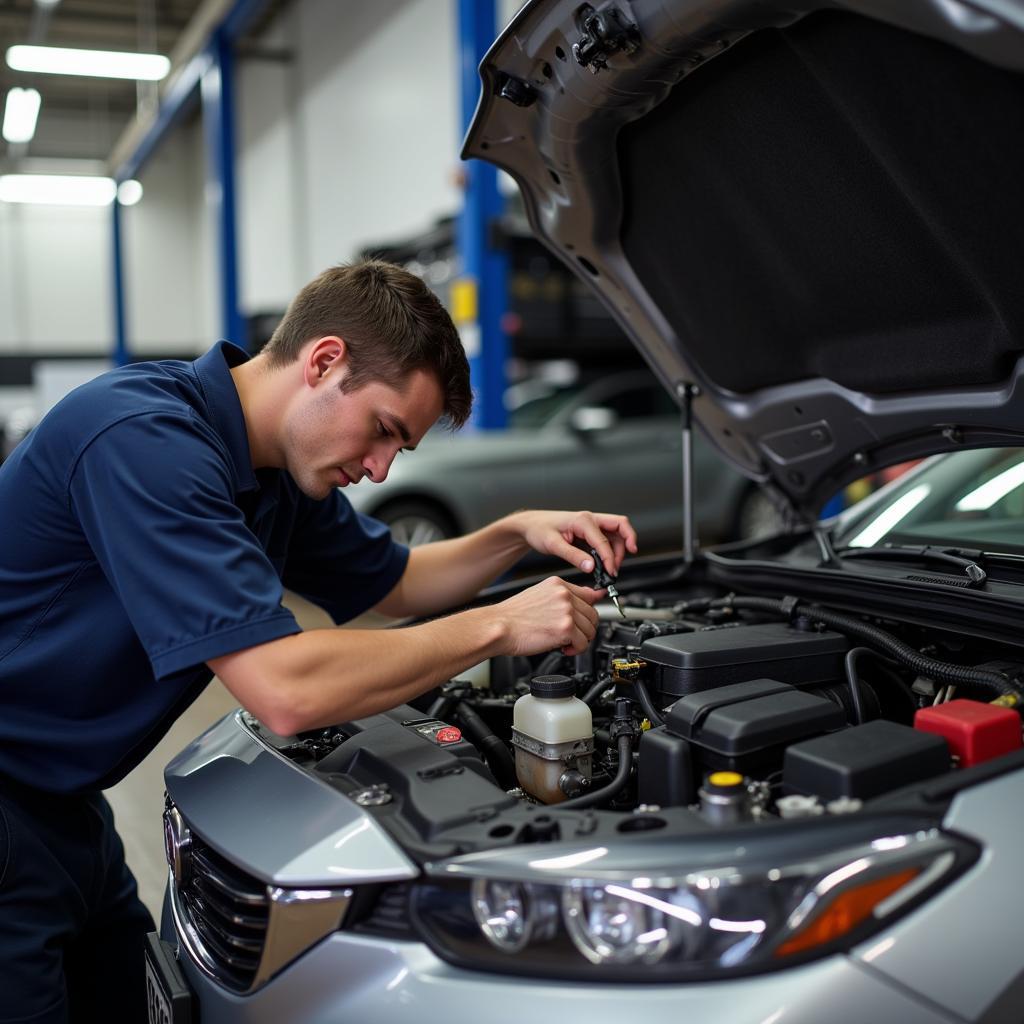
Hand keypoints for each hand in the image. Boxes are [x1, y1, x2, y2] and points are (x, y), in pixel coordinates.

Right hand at [496, 576, 602, 656]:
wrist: (498, 627)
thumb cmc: (513, 616)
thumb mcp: (539, 595)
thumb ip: (562, 597)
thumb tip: (585, 598)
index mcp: (558, 584)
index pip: (589, 595)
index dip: (587, 612)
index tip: (585, 620)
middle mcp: (564, 595)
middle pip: (593, 615)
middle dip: (584, 629)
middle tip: (571, 636)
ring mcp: (566, 610)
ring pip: (591, 630)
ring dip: (580, 640)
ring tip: (564, 642)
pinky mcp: (565, 628)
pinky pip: (583, 644)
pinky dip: (575, 650)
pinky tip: (562, 648)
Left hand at [514, 510, 637, 576]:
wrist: (530, 525)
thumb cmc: (539, 530)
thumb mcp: (553, 545)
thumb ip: (573, 556)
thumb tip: (591, 567)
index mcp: (583, 520)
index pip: (604, 541)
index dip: (610, 558)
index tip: (610, 572)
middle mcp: (590, 519)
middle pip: (621, 526)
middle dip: (625, 545)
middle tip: (617, 566)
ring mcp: (591, 524)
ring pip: (616, 532)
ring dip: (618, 549)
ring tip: (610, 567)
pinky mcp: (589, 531)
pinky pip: (607, 538)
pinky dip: (610, 549)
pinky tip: (604, 562)